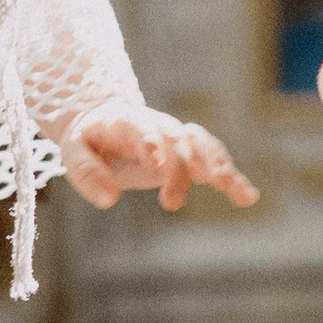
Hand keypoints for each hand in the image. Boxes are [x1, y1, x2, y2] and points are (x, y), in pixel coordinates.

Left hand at [61, 109, 256, 212]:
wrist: (107, 123)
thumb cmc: (90, 139)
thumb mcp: (74, 150)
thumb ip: (87, 173)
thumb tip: (109, 200)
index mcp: (127, 121)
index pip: (142, 128)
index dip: (151, 142)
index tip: (156, 163)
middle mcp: (159, 126)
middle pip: (178, 141)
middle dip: (184, 165)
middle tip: (180, 198)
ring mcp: (178, 139)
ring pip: (204, 147)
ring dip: (219, 165)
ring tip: (231, 189)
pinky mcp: (190, 155)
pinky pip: (215, 162)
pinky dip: (232, 176)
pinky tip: (248, 197)